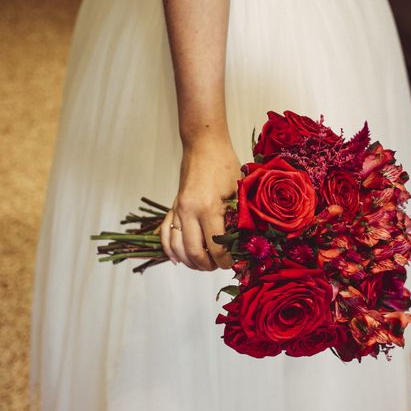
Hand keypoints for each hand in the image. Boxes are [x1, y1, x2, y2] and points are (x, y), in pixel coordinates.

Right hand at [160, 137, 240, 270]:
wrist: (204, 145)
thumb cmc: (225, 164)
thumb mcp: (239, 190)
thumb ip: (239, 216)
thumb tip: (244, 242)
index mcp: (209, 208)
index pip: (216, 247)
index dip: (225, 260)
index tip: (233, 263)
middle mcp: (189, 211)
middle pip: (194, 252)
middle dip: (207, 265)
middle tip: (219, 266)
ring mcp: (178, 209)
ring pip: (177, 247)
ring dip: (189, 261)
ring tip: (203, 264)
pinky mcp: (173, 206)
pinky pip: (165, 233)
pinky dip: (169, 249)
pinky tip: (178, 259)